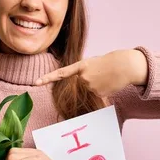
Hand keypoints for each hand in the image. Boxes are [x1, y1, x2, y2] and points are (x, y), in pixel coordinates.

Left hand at [34, 49, 148, 96]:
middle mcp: (82, 77)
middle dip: (89, 82)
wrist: (124, 65)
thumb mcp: (93, 64)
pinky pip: (96, 96)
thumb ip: (83, 73)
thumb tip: (82, 87)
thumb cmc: (109, 63)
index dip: (48, 78)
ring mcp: (89, 86)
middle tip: (100, 75)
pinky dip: (103, 91)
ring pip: (88, 91)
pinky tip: (109, 84)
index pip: (61, 73)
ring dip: (97, 87)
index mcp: (80, 66)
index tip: (36, 82)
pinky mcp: (97, 93)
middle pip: (79, 85)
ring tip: (106, 78)